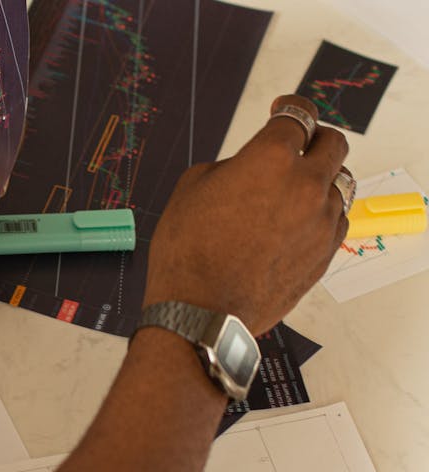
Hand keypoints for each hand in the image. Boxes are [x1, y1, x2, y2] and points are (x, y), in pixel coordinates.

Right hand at [143, 95, 348, 332]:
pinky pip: (337, 220)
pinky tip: (298, 220)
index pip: (298, 116)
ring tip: (295, 190)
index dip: (290, 106)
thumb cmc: (188, 252)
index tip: (284, 108)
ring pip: (340, 184)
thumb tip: (246, 170)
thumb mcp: (191, 189)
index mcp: (271, 159)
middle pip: (333, 143)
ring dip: (320, 179)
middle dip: (316, 137)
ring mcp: (321, 220)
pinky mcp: (325, 252)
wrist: (200, 308)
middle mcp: (305, 185)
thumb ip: (230, 166)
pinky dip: (322, 212)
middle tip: (300, 142)